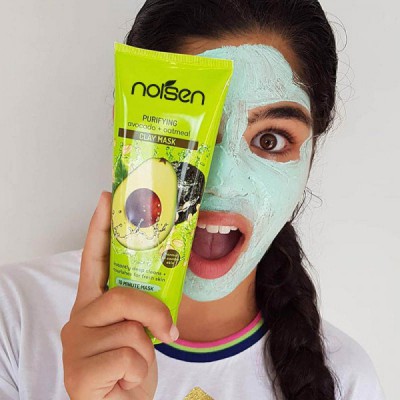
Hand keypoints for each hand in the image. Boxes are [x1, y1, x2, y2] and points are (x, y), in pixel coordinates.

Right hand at [61, 192, 178, 399]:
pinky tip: (123, 381)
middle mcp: (80, 318)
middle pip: (122, 297)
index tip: (107, 197)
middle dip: (153, 314)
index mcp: (94, 304)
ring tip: (133, 367)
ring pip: (131, 330)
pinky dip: (138, 372)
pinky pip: (127, 358)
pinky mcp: (78, 371)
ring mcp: (76, 343)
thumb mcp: (139, 329)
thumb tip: (165, 284)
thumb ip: (142, 305)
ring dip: (146, 352)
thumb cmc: (129, 366)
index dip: (100, 227)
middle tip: (167, 331)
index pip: (94, 258)